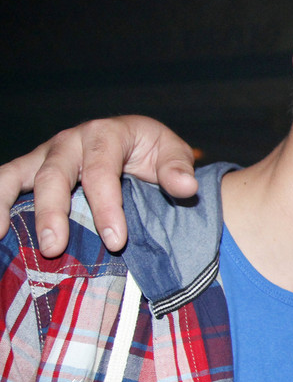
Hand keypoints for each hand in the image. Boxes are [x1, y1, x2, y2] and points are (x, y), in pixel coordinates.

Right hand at [0, 116, 196, 255]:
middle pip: (55, 174)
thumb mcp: (172, 154)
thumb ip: (178, 169)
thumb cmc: (153, 152)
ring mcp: (46, 154)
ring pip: (18, 174)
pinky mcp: (31, 169)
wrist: (136, 142)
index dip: (108, 207)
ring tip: (2, 234)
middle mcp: (71, 140)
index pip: (103, 171)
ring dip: (6, 204)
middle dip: (54, 212)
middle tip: (55, 248)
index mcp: (107, 134)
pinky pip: (5, 180)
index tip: (116, 241)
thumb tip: (185, 186)